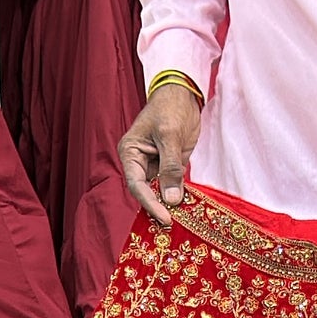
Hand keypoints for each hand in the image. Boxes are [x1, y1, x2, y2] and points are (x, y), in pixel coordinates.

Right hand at [119, 80, 203, 226]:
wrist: (183, 94)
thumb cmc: (170, 107)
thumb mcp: (170, 135)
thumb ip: (170, 167)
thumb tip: (171, 198)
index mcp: (130, 152)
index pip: (136, 184)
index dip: (150, 202)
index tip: (165, 217)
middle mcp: (139, 162)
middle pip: (145, 192)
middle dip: (158, 207)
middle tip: (172, 223)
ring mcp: (154, 165)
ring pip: (158, 191)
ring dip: (168, 204)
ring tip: (180, 220)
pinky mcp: (169, 166)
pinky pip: (172, 185)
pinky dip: (178, 196)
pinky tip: (186, 207)